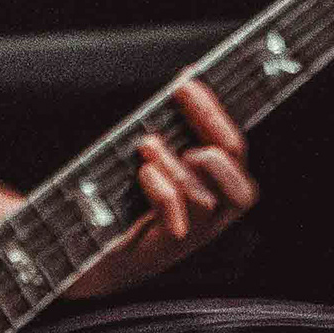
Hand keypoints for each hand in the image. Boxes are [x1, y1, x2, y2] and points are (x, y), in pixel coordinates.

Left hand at [67, 81, 255, 296]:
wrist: (96, 251)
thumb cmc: (129, 198)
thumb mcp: (159, 158)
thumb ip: (176, 128)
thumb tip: (186, 81)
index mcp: (219, 188)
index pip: (235, 149)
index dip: (214, 113)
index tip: (186, 82)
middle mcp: (217, 214)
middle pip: (237, 172)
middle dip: (209, 128)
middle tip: (179, 103)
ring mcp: (196, 233)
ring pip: (205, 196)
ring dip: (175, 163)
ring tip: (148, 147)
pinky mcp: (168, 246)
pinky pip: (179, 216)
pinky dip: (163, 189)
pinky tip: (145, 174)